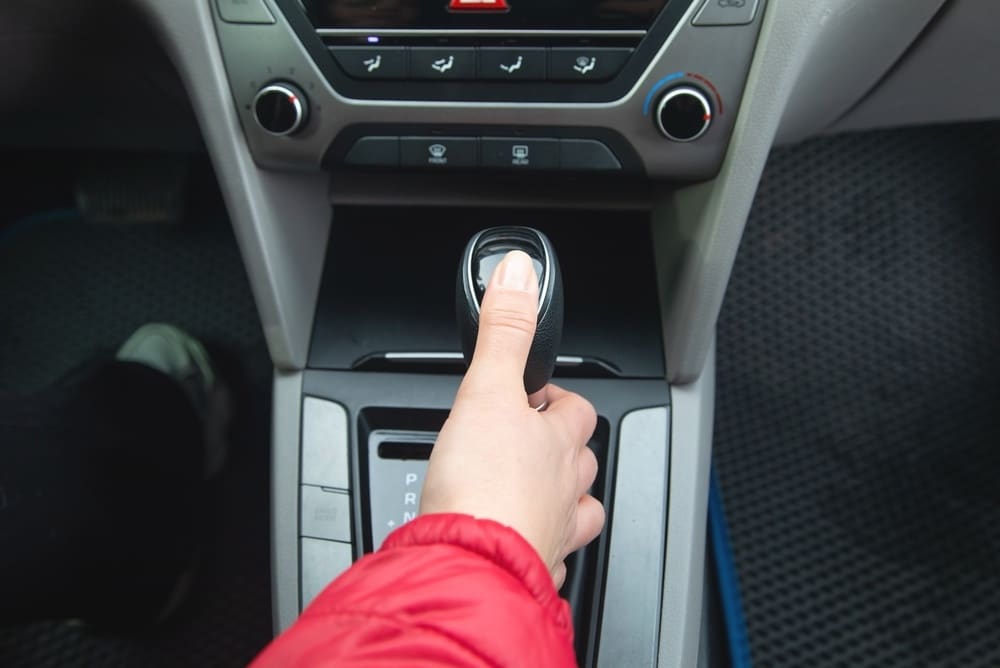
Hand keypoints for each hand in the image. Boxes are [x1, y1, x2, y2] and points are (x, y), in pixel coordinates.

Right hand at [420, 250, 604, 586]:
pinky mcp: (531, 569)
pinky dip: (539, 546)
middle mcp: (566, 488)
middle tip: (531, 435)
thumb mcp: (487, 390)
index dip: (558, 396)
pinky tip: (521, 543)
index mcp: (559, 443)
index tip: (536, 389)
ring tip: (539, 488)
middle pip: (582, 459)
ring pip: (577, 509)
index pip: (578, 408)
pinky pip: (549, 556)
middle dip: (564, 446)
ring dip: (564, 497)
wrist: (470, 565)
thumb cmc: (483, 487)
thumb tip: (520, 272)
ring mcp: (554, 532)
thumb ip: (504, 332)